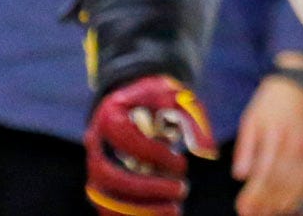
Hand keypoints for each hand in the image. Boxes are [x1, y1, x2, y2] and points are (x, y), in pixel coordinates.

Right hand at [86, 75, 214, 215]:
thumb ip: (192, 119)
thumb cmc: (160, 99)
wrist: (138, 102)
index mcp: (110, 116)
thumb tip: (208, 151)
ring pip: (104, 199)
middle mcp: (95, 144)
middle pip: (108, 176)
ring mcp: (94, 167)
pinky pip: (107, 209)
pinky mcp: (101, 184)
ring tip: (174, 210)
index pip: (125, 139)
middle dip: (146, 189)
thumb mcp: (177, 98)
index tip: (182, 163)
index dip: (154, 154)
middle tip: (181, 190)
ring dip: (138, 211)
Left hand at [230, 74, 302, 215]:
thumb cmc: (271, 102)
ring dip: (281, 202)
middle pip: (280, 183)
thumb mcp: (251, 120)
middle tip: (253, 215)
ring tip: (269, 213)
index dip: (253, 195)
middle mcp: (295, 144)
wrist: (300, 83)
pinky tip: (290, 203)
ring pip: (297, 184)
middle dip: (265, 203)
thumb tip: (240, 175)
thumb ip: (245, 148)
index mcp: (276, 136)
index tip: (242, 208)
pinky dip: (299, 193)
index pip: (263, 174)